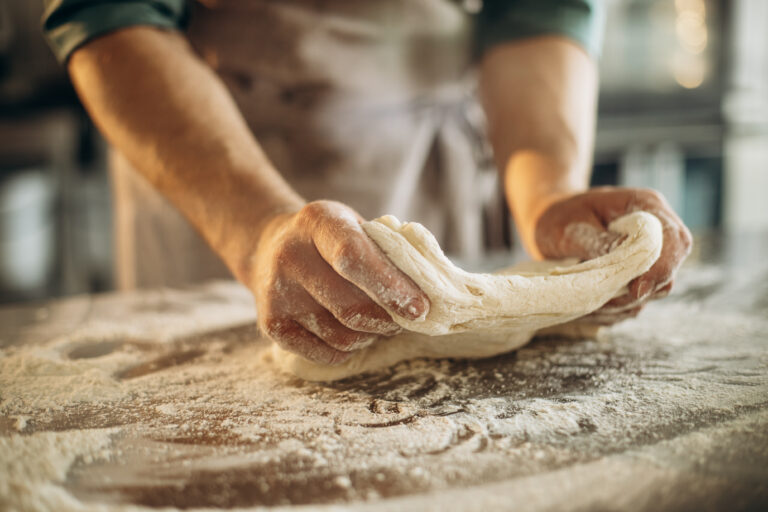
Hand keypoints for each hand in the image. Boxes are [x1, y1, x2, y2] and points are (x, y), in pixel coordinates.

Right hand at [246, 200, 429, 364]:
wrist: (269, 246)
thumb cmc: (330, 239)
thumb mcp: (355, 226)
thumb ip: (388, 250)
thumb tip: (430, 287)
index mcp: (319, 221)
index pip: (353, 257)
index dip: (391, 286)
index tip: (420, 308)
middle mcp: (291, 255)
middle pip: (351, 307)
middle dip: (389, 320)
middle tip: (407, 319)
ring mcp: (276, 291)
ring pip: (341, 335)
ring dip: (371, 336)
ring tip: (379, 322)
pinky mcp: (270, 323)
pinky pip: (324, 353)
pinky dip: (348, 349)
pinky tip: (353, 332)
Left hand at [534, 187, 692, 323]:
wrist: (549, 221)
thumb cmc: (558, 217)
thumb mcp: (571, 227)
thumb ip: (599, 242)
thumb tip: (627, 261)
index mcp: (646, 206)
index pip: (673, 239)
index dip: (660, 267)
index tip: (636, 289)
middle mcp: (655, 233)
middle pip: (668, 271)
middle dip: (637, 292)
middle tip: (600, 300)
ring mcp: (648, 259)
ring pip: (652, 293)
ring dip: (620, 305)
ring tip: (584, 302)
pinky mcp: (636, 280)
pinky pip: (633, 304)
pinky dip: (611, 311)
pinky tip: (586, 307)